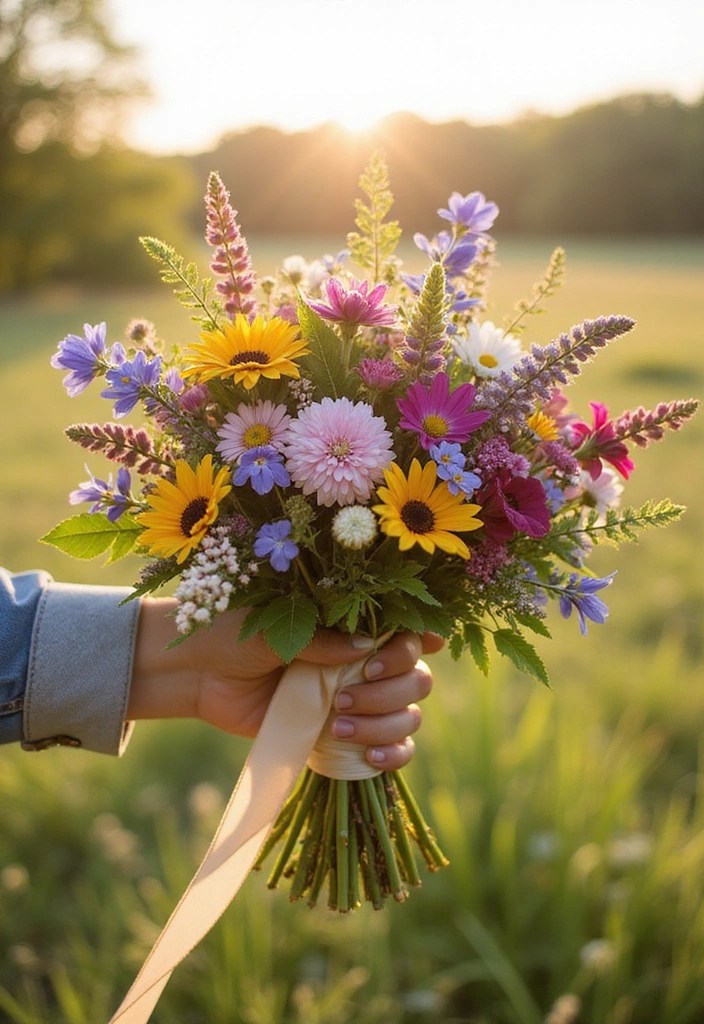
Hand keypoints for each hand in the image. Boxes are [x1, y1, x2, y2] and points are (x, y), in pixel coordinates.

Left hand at [128, 600, 441, 770]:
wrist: (196, 672)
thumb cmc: (233, 634)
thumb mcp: (276, 627)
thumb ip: (321, 639)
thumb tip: (368, 647)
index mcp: (352, 624)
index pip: (409, 634)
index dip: (415, 643)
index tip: (394, 652)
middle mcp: (363, 661)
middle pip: (416, 678)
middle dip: (392, 689)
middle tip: (345, 694)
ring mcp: (355, 700)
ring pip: (407, 716)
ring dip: (386, 723)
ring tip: (339, 726)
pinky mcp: (341, 734)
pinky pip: (390, 748)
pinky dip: (392, 753)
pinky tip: (371, 756)